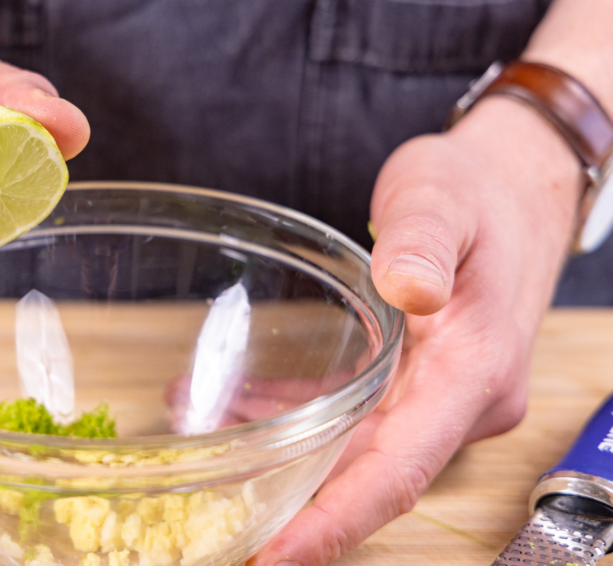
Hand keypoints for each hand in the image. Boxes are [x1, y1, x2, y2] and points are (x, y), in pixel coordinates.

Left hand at [249, 96, 581, 564]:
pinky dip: (298, 424)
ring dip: (289, 467)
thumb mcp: (441, 200)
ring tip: (207, 457)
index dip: (335, 522)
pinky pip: (353, 422)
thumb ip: (423, 244)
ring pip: (357, 456)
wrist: (508, 187)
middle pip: (373, 480)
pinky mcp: (414, 383)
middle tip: (221, 531)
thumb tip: (409, 288)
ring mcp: (436, 397)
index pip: (399, 470)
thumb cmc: (475, 191)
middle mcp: (457, 402)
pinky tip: (240, 407)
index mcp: (471, 372)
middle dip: (300, 515)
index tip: (273, 556)